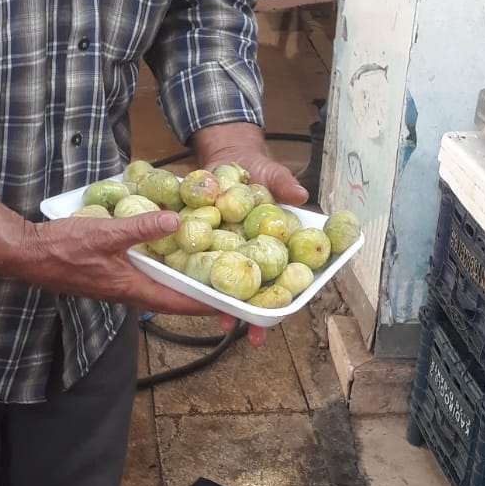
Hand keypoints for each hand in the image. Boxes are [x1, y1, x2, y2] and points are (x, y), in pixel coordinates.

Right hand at [16, 207, 208, 316]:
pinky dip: (161, 271)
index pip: (178, 303)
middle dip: (199, 297)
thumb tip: (176, 221)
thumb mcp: (106, 233)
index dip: (206, 305)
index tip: (231, 308)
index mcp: (132, 289)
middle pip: (172, 299)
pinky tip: (167, 255)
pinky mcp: (109, 277)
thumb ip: (141, 227)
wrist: (28, 254)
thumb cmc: (63, 248)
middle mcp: (128, 293)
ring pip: (158, 289)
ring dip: (180, 284)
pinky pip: (143, 277)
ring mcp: (118, 286)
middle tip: (227, 290)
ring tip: (205, 273)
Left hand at [190, 122, 309, 345]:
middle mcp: (248, 251)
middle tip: (242, 331)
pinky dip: (190, 275)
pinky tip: (183, 290)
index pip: (280, 274)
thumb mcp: (271, 173)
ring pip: (223, 282)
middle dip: (247, 312)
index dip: (281, 296)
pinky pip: (196, 261)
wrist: (226, 154)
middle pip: (250, 288)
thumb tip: (301, 193)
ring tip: (218, 321)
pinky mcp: (201, 241)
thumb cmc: (257, 168)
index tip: (280, 316)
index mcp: (271, 243)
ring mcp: (224, 249)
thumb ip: (283, 184)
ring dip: (220, 302)